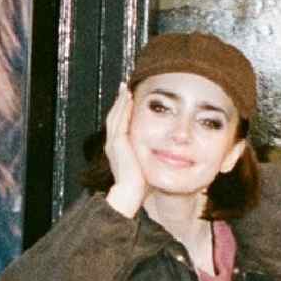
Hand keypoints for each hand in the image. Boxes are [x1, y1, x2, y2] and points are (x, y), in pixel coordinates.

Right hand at [104, 83, 146, 217]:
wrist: (130, 193)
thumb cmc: (141, 185)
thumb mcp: (145, 166)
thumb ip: (151, 157)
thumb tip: (168, 154)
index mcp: (118, 149)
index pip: (119, 125)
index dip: (123, 111)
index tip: (130, 99)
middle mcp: (112, 144)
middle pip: (114, 117)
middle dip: (120, 102)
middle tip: (124, 87)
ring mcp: (113, 143)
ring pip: (115, 115)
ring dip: (121, 101)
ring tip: (126, 88)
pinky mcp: (117, 142)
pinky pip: (119, 120)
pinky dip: (123, 107)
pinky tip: (129, 97)